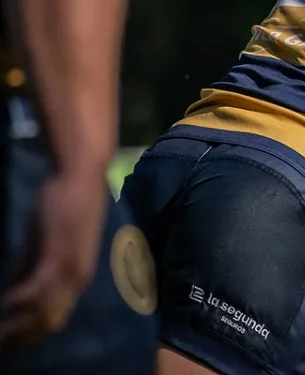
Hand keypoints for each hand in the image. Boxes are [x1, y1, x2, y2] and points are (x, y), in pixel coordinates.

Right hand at [0, 172, 109, 345]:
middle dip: (20, 336)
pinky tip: (0, 306)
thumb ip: (34, 265)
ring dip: (13, 325)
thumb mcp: (49, 243)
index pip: (57, 318)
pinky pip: (35, 291)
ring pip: (41, 312)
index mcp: (80, 275)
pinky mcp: (59, 256)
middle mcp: (78, 278)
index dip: (31, 334)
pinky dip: (15, 303)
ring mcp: (71, 268)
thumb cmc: (66, 203)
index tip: (11, 343)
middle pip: (49, 322)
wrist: (81, 176)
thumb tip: (16, 288)